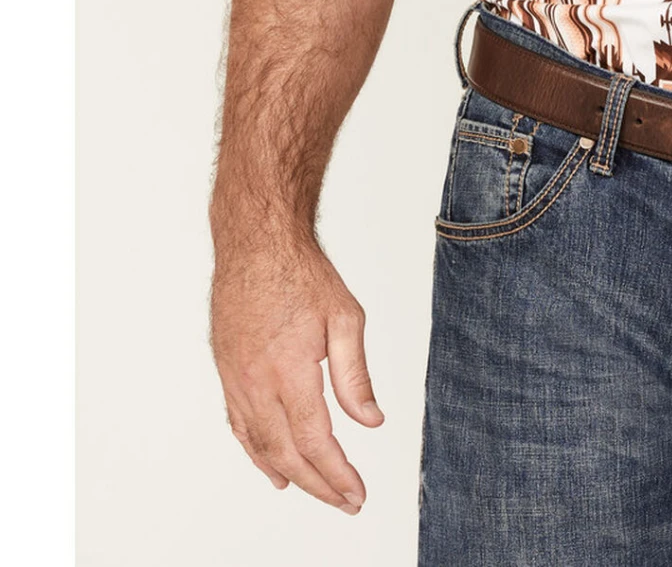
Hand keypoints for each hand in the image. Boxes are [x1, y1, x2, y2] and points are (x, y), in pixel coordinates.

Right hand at [210, 234, 383, 513]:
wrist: (256, 243)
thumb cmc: (301, 273)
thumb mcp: (345, 317)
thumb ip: (355, 375)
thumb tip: (371, 420)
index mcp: (289, 371)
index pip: (315, 440)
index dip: (336, 474)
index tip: (356, 494)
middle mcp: (257, 382)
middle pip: (286, 452)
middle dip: (318, 483)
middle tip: (344, 501)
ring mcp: (236, 379)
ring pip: (259, 444)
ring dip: (288, 473)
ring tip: (315, 491)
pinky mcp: (226, 372)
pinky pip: (239, 425)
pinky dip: (256, 452)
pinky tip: (271, 466)